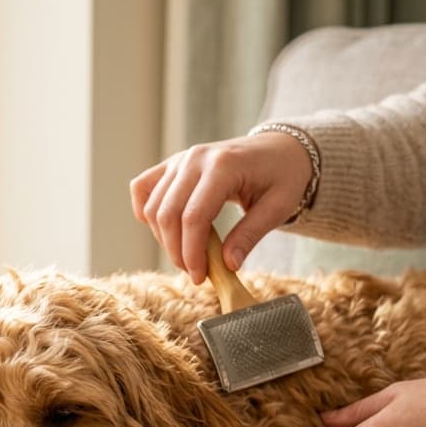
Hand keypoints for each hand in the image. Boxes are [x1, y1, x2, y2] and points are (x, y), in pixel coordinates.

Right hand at [129, 132, 311, 283]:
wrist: (279, 149)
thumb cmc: (283, 176)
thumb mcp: (278, 206)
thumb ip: (250, 234)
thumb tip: (228, 265)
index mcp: (223, 166)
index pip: (194, 216)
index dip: (192, 252)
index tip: (200, 277)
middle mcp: (195, 158)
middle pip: (168, 214)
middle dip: (177, 251)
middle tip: (195, 273)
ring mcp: (180, 159)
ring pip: (153, 207)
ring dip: (164, 239)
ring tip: (187, 255)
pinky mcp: (172, 165)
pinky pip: (143, 188)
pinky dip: (146, 212)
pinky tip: (164, 229)